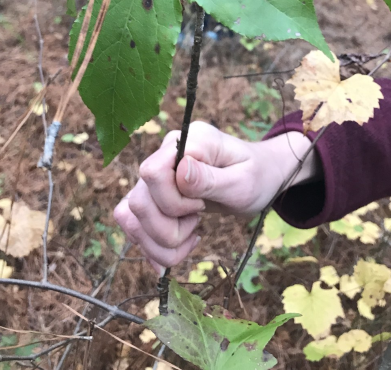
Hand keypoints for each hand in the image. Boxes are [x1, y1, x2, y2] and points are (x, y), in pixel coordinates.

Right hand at [113, 121, 316, 270]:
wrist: (260, 177)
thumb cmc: (257, 176)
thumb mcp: (243, 182)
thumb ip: (210, 179)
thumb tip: (179, 172)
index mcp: (188, 141)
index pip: (153, 172)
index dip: (173, 201)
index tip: (201, 206)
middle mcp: (165, 154)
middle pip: (138, 200)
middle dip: (167, 229)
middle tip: (197, 224)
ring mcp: (156, 175)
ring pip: (131, 216)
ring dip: (159, 242)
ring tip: (189, 238)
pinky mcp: (153, 195)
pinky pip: (133, 224)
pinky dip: (153, 246)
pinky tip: (176, 250)